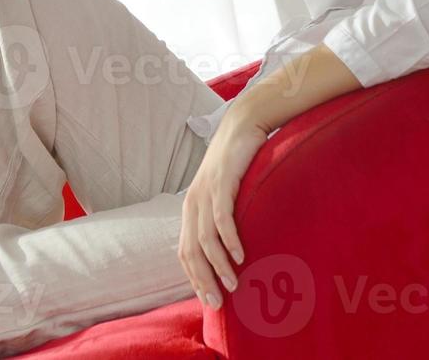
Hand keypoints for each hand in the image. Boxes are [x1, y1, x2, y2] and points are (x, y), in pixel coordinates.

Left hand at [179, 107, 270, 311]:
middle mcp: (193, 202)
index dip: (194, 278)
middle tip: (218, 303)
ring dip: (219, 265)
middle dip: (203, 280)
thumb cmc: (237, 163)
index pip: (185, 251)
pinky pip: (222, 218)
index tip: (209, 300)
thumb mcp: (225, 193)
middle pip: (191, 250)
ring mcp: (206, 192)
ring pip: (206, 239)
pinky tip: (239, 256)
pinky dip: (230, 240)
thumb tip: (232, 249)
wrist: (242, 126)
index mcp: (191, 208)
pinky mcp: (222, 183)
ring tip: (233, 285)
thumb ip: (222, 217)